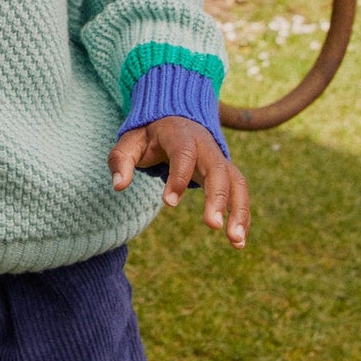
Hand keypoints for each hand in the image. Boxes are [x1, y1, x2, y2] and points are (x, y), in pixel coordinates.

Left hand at [108, 116, 248, 246]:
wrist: (175, 119)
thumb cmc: (149, 137)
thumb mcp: (129, 142)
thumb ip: (121, 161)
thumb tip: (118, 186)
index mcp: (180, 136)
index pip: (183, 154)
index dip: (178, 177)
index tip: (169, 203)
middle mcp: (206, 147)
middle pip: (218, 170)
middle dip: (218, 197)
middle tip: (212, 225)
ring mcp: (219, 160)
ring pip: (237, 182)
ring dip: (239, 211)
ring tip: (236, 241)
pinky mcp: (227, 173)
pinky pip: (240, 193)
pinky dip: (243, 216)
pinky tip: (239, 242)